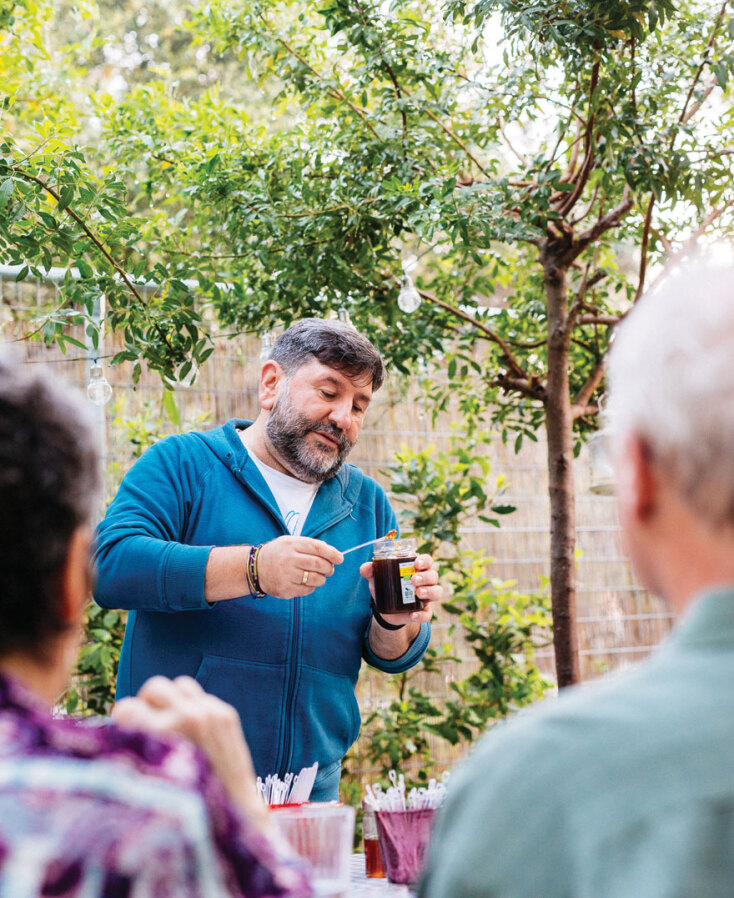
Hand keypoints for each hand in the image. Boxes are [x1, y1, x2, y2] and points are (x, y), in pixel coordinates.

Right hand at [111, 675, 268, 827]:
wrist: (234, 820)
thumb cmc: (180, 811)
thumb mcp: (145, 783)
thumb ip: (131, 750)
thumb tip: (114, 728)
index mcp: (160, 735)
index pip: (126, 707)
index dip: (122, 724)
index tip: (128, 738)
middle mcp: (186, 717)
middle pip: (154, 687)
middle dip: (147, 705)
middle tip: (150, 730)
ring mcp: (210, 713)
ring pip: (178, 685)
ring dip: (171, 701)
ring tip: (171, 726)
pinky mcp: (226, 715)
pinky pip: (200, 695)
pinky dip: (192, 707)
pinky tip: (193, 732)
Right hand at [257, 535, 342, 598]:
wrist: (255, 568)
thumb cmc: (278, 554)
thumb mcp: (289, 542)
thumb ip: (309, 545)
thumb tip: (332, 553)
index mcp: (291, 544)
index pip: (317, 548)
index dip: (332, 553)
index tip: (340, 558)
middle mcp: (288, 559)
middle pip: (319, 564)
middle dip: (329, 568)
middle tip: (331, 569)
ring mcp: (286, 575)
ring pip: (315, 579)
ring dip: (322, 578)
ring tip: (319, 576)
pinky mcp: (285, 589)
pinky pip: (307, 589)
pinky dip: (312, 586)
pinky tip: (306, 582)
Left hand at [360, 553, 442, 626]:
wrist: (385, 610)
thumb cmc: (386, 587)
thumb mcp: (377, 579)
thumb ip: (371, 571)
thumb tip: (365, 568)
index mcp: (417, 569)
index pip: (427, 561)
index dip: (425, 561)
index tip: (416, 563)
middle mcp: (425, 582)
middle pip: (433, 576)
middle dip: (425, 577)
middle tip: (413, 579)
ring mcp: (426, 597)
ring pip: (436, 592)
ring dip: (429, 592)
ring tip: (418, 593)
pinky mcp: (423, 612)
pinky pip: (428, 614)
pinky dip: (422, 615)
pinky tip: (412, 615)